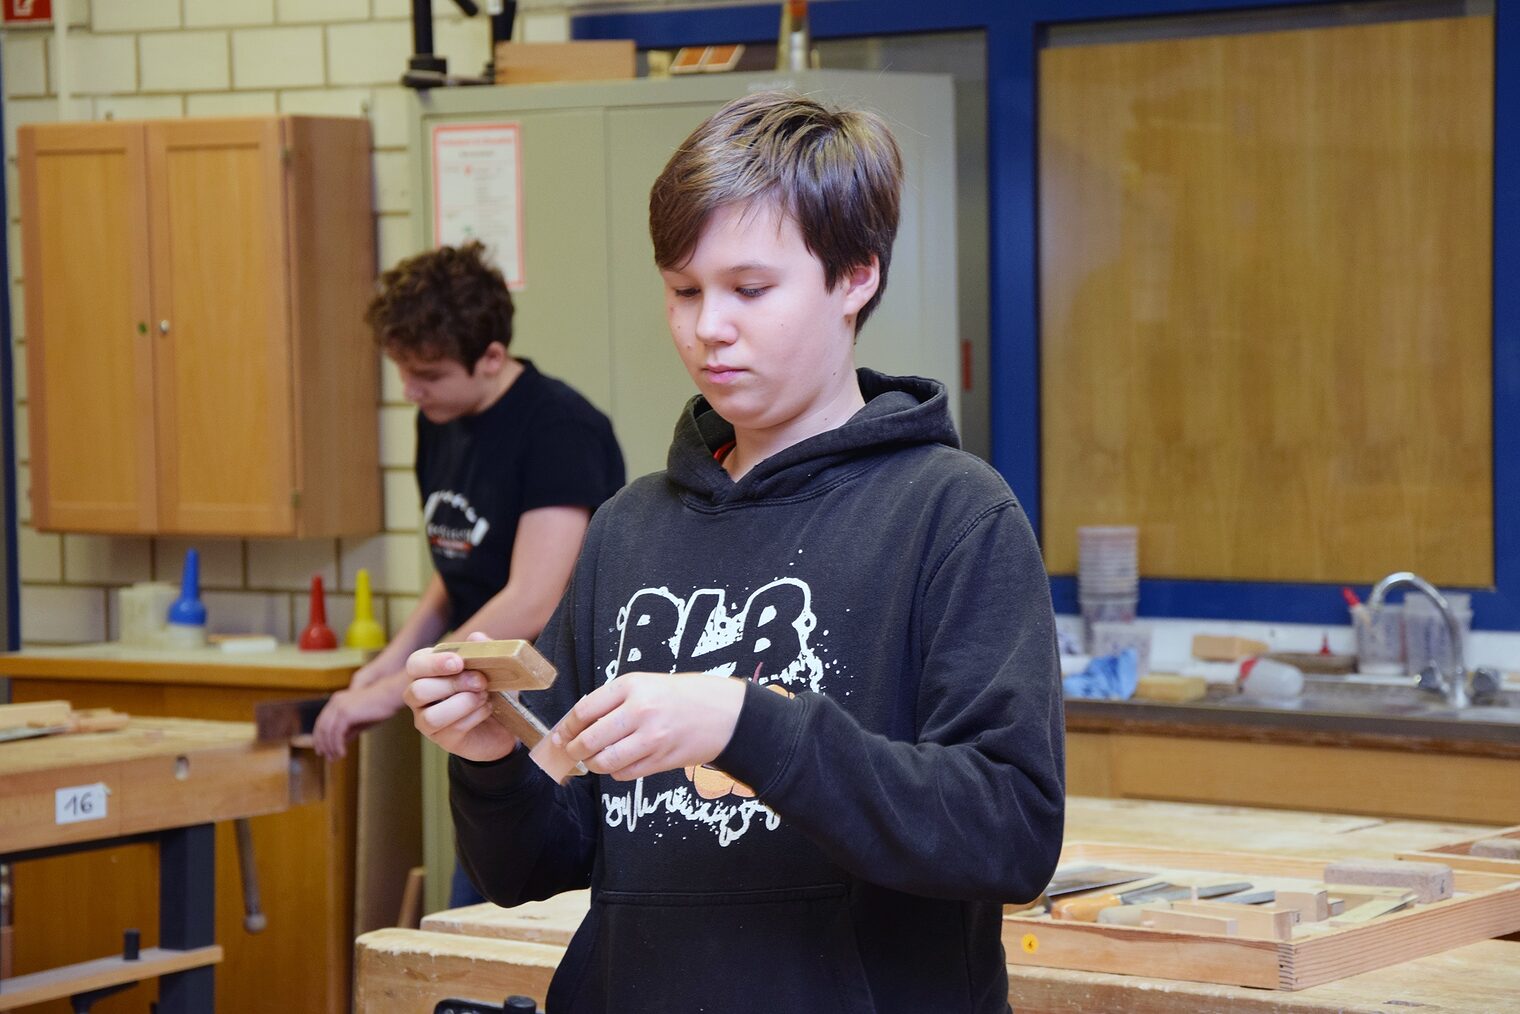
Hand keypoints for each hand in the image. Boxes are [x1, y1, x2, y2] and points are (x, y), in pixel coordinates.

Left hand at [313, 677, 404, 759]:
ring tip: (335, 758)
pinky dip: (337, 746)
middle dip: (323, 744)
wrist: (390, 696)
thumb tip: (340, 743)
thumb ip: (349, 730)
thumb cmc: (380, 707)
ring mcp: (339, 707)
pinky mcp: (345, 714)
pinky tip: (342, 753)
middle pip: (322, 727)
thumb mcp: (361, 721)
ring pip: (328, 732)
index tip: (322, 749)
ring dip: (331, 748)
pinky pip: (336, 734)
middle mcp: (335, 702)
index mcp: (337, 700)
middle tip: (327, 757)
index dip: (319, 737)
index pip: (322, 721)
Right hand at [402, 630, 518, 762]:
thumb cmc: (490, 689)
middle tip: (481, 681)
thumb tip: (476, 637)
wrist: (503, 723)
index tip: (459, 662)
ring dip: (463, 704)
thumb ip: (484, 649)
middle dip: (453, 684)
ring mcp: (427, 721)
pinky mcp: (443, 739)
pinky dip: (474, 717)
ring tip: (484, 697)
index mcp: (427, 672)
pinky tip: (488, 709)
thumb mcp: (492, 666)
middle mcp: (420, 697)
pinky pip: (452, 729)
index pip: (415, 664)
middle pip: (418, 690)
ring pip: (431, 716)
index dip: (434, 663)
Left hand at [555, 673, 745, 781]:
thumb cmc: (684, 695)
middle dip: (573, 750)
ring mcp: (651, 738)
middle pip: (589, 740)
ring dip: (593, 764)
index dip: (566, 727)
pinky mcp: (661, 760)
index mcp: (632, 686)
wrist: (726, 714)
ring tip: (594, 759)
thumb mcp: (647, 684)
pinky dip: (615, 772)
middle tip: (570, 752)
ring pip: (604, 762)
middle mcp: (640, 711)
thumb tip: (578, 723)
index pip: (584, 710)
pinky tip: (620, 763)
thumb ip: (614, 700)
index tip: (560, 734)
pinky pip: (625, 773)